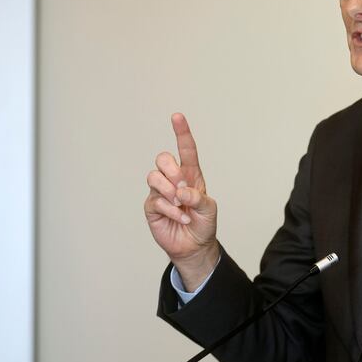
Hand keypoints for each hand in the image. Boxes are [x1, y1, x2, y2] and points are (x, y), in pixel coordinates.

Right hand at [144, 113, 219, 288]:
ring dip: (169, 191)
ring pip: (153, 176)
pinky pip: (155, 200)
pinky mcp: (151, 207)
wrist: (194, 245)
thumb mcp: (209, 209)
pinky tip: (180, 217)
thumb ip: (198, 197)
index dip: (181, 132)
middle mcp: (173, 180)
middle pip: (162, 158)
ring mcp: (160, 192)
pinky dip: (170, 209)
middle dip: (172, 170)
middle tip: (183, 187)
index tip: (177, 116)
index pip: (186, 149)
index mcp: (191, 174)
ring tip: (181, 205)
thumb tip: (181, 191)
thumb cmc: (204, 223)